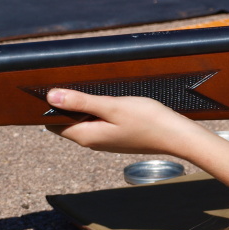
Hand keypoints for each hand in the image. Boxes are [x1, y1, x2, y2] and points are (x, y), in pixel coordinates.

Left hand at [45, 88, 203, 155]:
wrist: (177, 136)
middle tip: (87, 87)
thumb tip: (52, 97)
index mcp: (86, 136)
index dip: (53, 106)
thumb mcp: (112, 106)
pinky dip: (103, 112)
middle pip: (70, 122)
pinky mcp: (119, 138)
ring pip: (87, 122)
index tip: (62, 89)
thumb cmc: (148, 121)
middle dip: (72, 105)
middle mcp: (93, 142)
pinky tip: (116, 104)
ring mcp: (107, 142)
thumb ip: (81, 102)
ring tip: (104, 95)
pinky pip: (101, 124)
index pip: (54, 123)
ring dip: (90, 107)